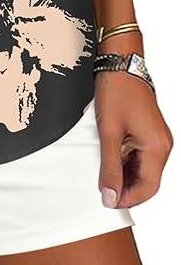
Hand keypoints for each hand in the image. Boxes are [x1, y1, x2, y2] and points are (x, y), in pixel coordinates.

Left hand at [95, 70, 172, 208]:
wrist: (120, 62)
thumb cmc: (117, 91)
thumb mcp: (109, 132)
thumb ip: (110, 166)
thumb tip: (110, 195)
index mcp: (157, 147)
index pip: (148, 188)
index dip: (128, 199)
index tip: (108, 202)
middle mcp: (162, 144)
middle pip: (147, 180)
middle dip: (126, 189)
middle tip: (103, 192)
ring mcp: (156, 137)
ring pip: (143, 169)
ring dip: (124, 175)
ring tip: (102, 175)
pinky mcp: (148, 131)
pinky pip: (140, 156)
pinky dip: (125, 162)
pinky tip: (109, 160)